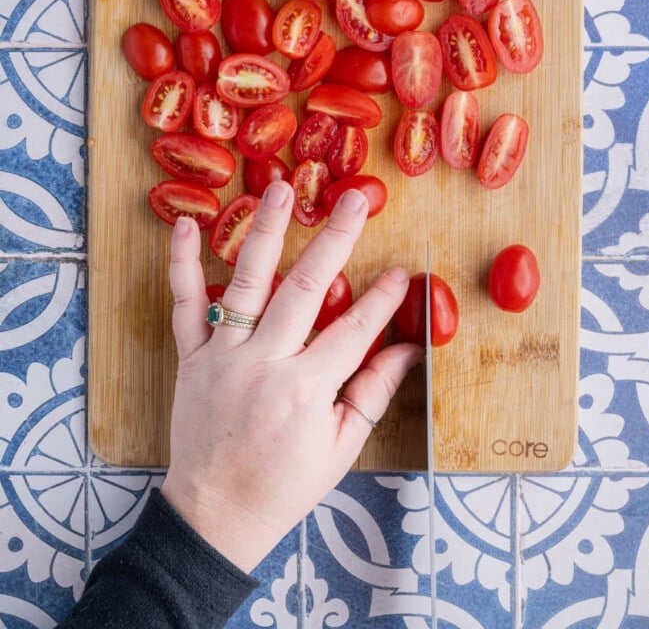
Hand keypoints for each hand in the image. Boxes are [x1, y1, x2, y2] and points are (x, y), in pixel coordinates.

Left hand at [160, 181, 423, 571]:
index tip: (403, 270)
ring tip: (279, 190)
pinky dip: (182, 264)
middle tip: (355, 201)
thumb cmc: (286, 484)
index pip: (354, 330)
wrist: (217, 513)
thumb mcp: (342, 447)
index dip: (383, 298)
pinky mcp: (190, 358)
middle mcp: (264, 364)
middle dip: (336, 240)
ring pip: (246, 282)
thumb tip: (410, 349)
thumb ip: (374, 392)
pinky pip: (183, 305)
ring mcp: (222, 357)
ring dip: (264, 230)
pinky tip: (189, 226)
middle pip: (305, 288)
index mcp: (306, 390)